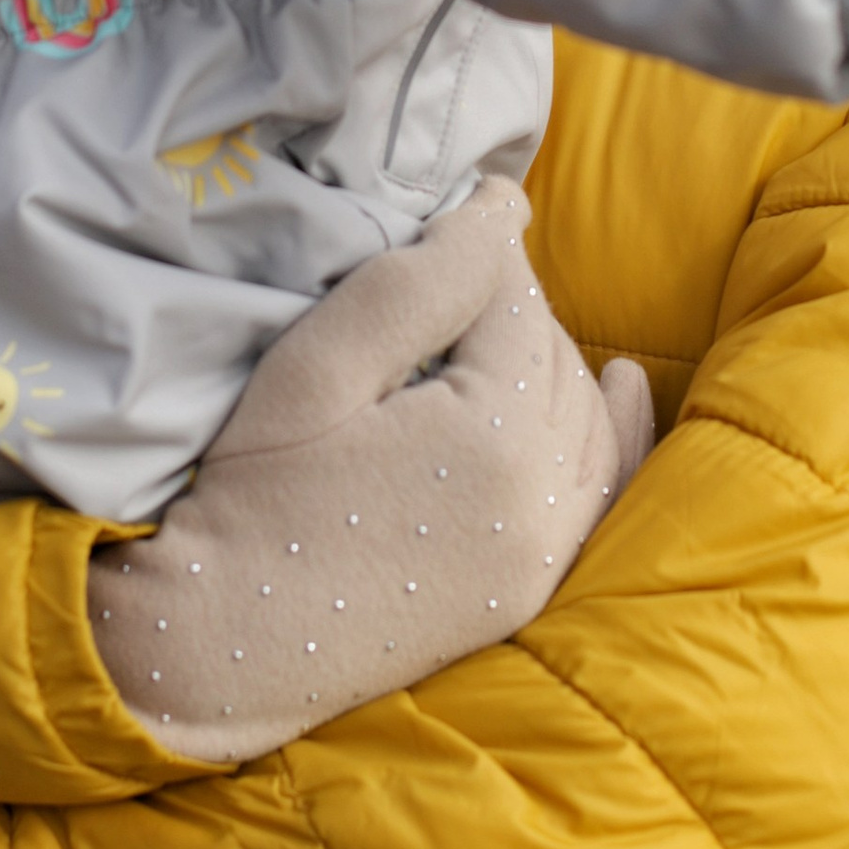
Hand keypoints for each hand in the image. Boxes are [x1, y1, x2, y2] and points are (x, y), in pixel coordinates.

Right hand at [90, 176, 651, 760]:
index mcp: (490, 434)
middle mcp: (539, 497)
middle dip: (509, 306)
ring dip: (548, 358)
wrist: (225, 644)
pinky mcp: (530, 589)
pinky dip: (616, 434)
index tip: (444, 219)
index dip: (479, 253)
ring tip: (493, 321)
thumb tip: (506, 204)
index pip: (515, 303)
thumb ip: (421, 281)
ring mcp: (543, 551)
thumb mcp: (318, 369)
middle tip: (444, 279)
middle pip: (553, 355)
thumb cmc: (255, 495)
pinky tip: (624, 386)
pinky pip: (602, 491)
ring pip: (582, 415)